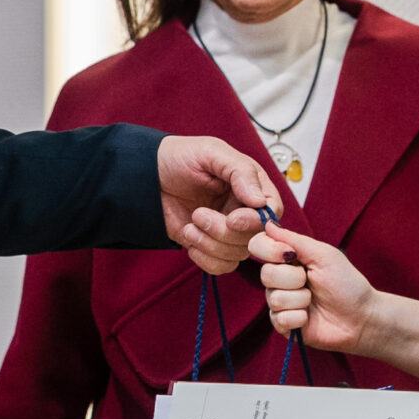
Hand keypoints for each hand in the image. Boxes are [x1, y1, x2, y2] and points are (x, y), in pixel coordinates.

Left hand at [157, 135, 277, 273]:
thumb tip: (259, 201)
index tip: (233, 219)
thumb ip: (240, 172)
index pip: (272, 212)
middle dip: (223, 232)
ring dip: (210, 244)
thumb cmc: (180, 156)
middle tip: (198, 214)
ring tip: (190, 225)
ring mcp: (228, 231)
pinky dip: (204, 258)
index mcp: (252, 186)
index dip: (256, 221)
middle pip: (254, 238)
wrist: (146, 175)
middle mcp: (244, 211)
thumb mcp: (211, 152)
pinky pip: (221, 266)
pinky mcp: (210, 246)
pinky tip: (189, 237)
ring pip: (237, 255)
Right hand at [252, 221, 381, 352]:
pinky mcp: (283, 325)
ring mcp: (280, 303)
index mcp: (287, 259)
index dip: (269, 249)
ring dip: (301, 299)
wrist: (361, 317)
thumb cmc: (347, 284)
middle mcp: (279, 280)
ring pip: (274, 298)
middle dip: (294, 278)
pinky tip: (310, 317)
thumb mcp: (323, 255)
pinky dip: (300, 318)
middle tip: (311, 281)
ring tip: (314, 301)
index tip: (290, 254)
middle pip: (265, 274)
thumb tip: (267, 224)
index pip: (258, 246)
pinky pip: (279, 319)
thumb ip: (294, 240)